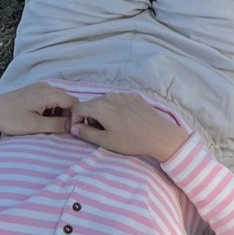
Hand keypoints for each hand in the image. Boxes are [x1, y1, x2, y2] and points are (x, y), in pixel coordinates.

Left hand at [0, 82, 77, 138]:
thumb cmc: (10, 119)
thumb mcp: (35, 126)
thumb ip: (57, 125)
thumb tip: (73, 126)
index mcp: (48, 93)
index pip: (74, 103)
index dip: (75, 117)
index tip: (70, 131)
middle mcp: (46, 87)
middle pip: (67, 101)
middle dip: (67, 116)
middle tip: (60, 131)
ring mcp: (39, 88)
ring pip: (59, 101)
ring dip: (58, 114)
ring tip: (48, 127)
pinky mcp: (33, 92)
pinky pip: (49, 100)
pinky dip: (50, 111)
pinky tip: (41, 121)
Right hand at [69, 93, 186, 162]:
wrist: (159, 135)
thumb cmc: (131, 140)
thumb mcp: (106, 140)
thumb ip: (86, 133)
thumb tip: (74, 128)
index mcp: (99, 106)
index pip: (77, 107)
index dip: (75, 119)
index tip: (81, 130)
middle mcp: (109, 96)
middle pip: (91, 104)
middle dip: (89, 117)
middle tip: (98, 132)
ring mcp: (122, 94)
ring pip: (105, 101)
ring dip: (102, 113)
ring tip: (113, 127)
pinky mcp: (134, 95)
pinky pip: (118, 100)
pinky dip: (115, 108)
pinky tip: (125, 120)